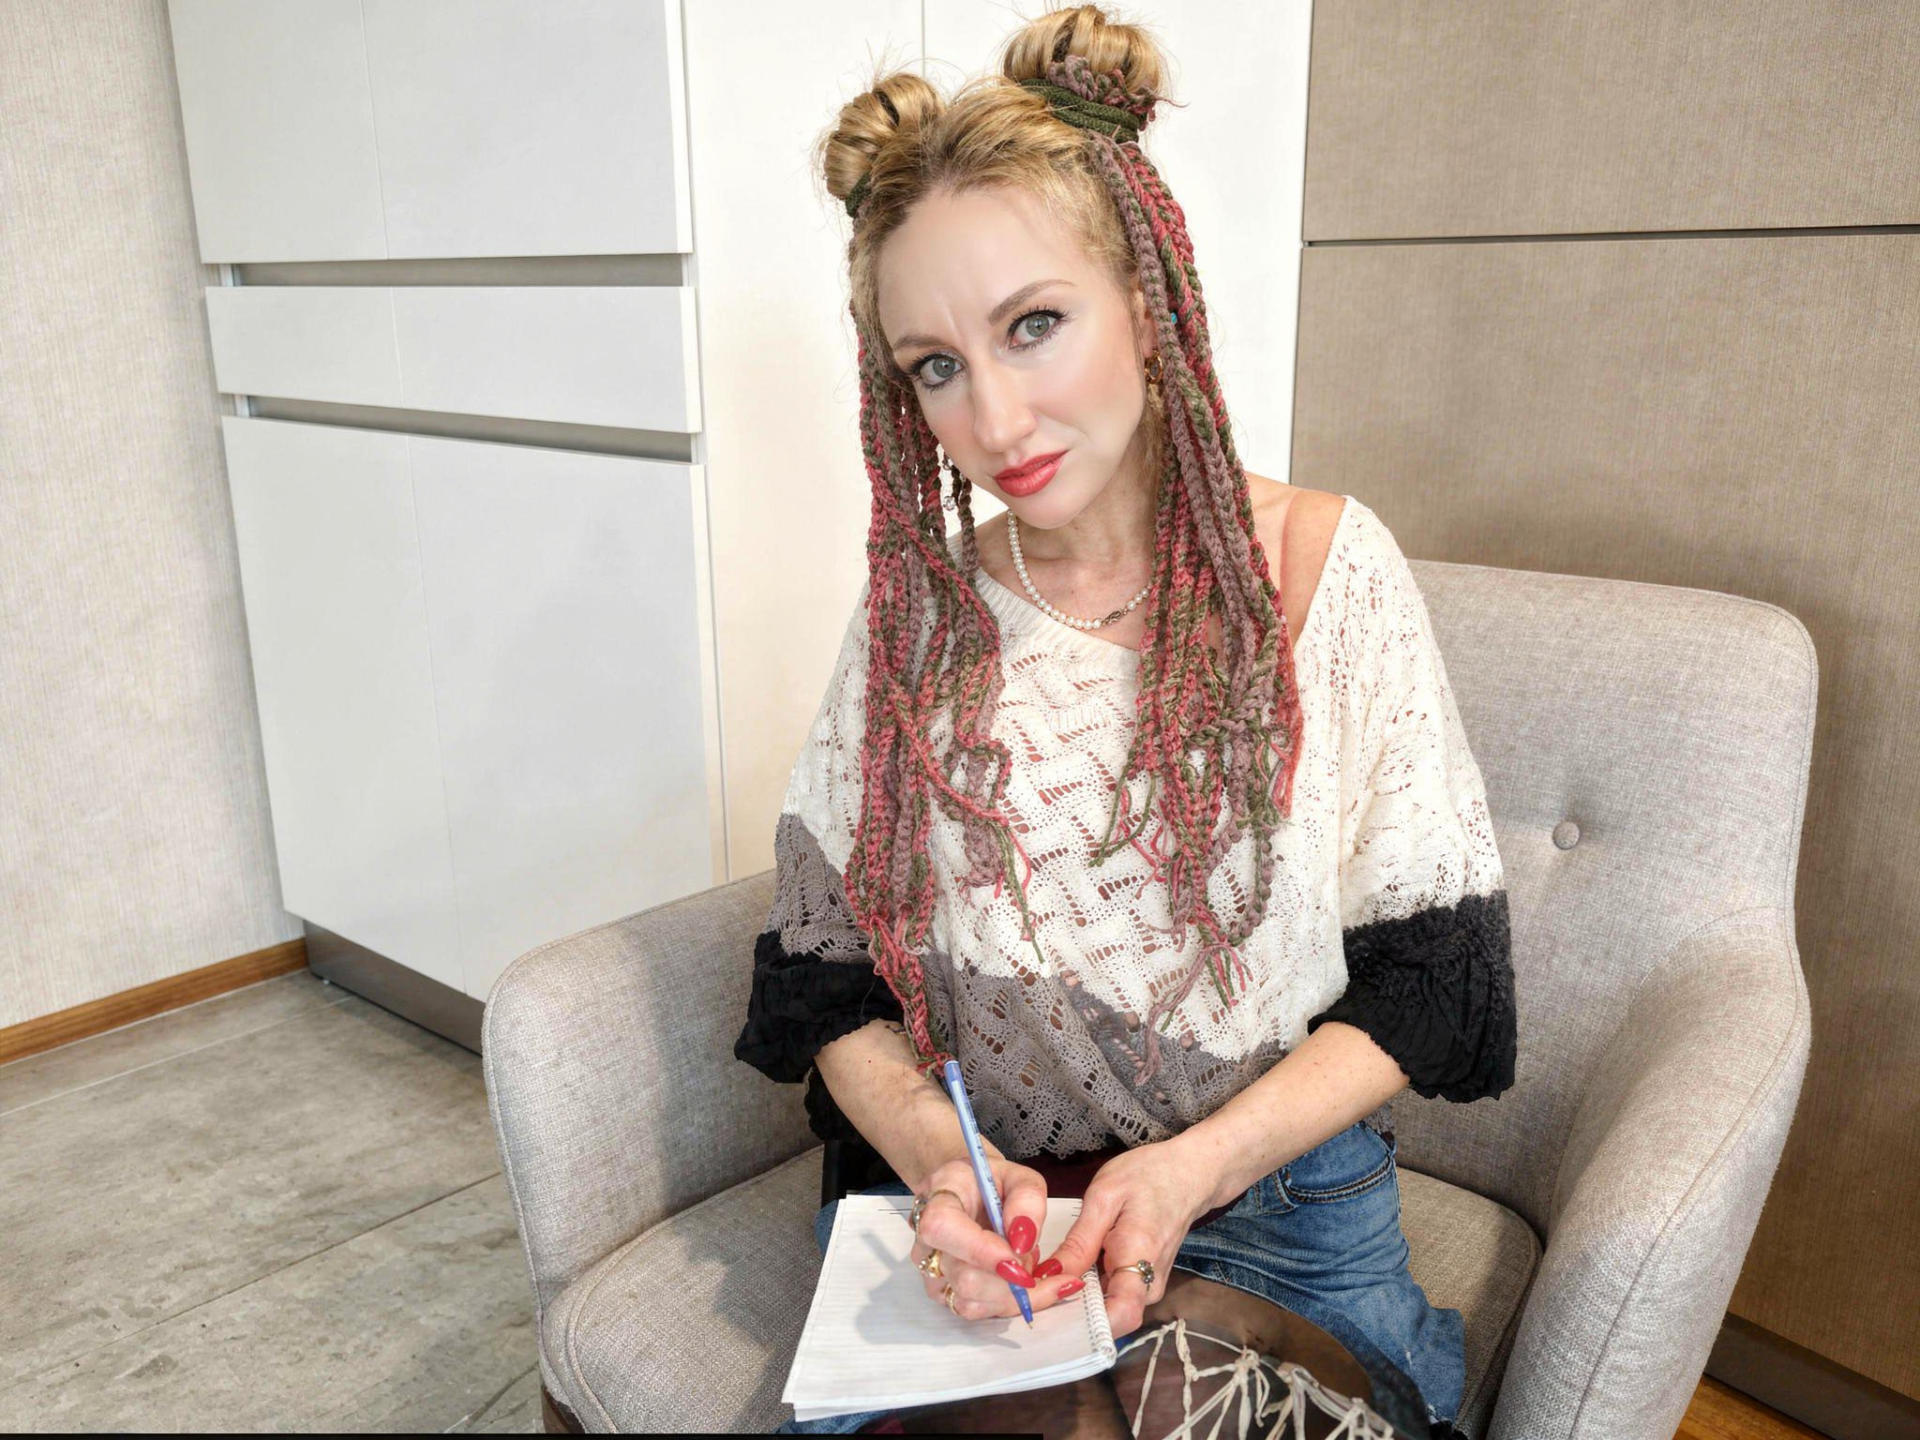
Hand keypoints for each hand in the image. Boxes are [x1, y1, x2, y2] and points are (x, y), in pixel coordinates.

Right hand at [908, 1155, 1087, 1320]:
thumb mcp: (1017, 1175)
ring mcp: (932, 1273)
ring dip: (1011, 1291)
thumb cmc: (988, 1183)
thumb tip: (1023, 1239)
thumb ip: (1027, 1198)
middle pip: (964, 1278)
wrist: (968, 1193)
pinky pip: (978, 1312)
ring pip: (971, 1302)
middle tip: (1032, 1254)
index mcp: (937, 1200)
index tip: (1018, 1259)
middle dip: (1010, 1277)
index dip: (981, 1251)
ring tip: (1023, 1260)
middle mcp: (926, 1242)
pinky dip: (1010, 1302)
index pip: (943, 1229)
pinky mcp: (945, 1294)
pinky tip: (1022, 1281)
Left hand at [1038, 1139, 1215, 1338]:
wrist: (1189, 1173)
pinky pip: (1112, 1295)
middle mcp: (1148, 1284)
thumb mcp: (1105, 1196)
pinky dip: (1089, 1287)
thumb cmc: (1149, 1176)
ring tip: (1045, 1279)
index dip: (1082, 1322)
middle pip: (1105, 1318)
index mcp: (1139, 1259)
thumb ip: (1079, 1241)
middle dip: (1068, 1310)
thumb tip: (1049, 1276)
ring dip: (1076, 1298)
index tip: (1047, 1310)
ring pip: (1106, 1308)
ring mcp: (1148, 1286)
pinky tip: (1069, 1269)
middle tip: (1030, 1293)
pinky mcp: (1143, 1282)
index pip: (1119, 1316)